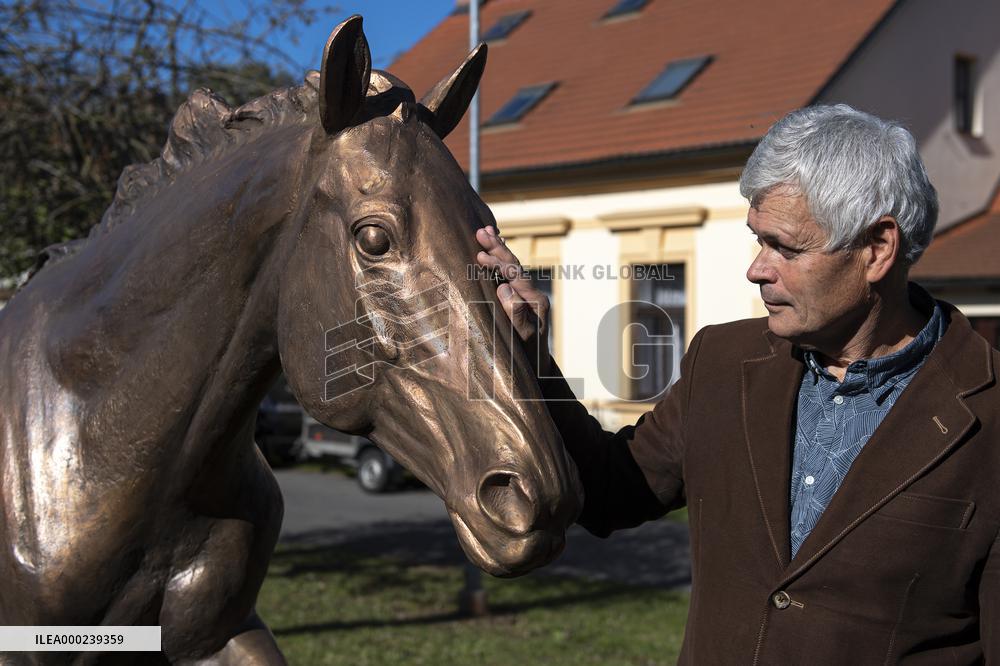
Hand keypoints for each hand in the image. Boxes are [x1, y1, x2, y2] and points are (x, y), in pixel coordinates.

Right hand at [475, 225, 550, 375]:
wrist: (538, 371)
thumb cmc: (529, 358)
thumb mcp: (523, 339)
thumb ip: (517, 314)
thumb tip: (504, 288)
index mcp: (536, 301)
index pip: (516, 275)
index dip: (499, 262)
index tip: (480, 254)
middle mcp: (533, 295)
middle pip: (515, 266)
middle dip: (498, 248)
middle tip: (482, 231)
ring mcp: (526, 297)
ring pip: (511, 268)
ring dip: (498, 251)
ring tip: (486, 233)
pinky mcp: (519, 301)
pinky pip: (508, 276)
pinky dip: (499, 262)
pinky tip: (491, 253)